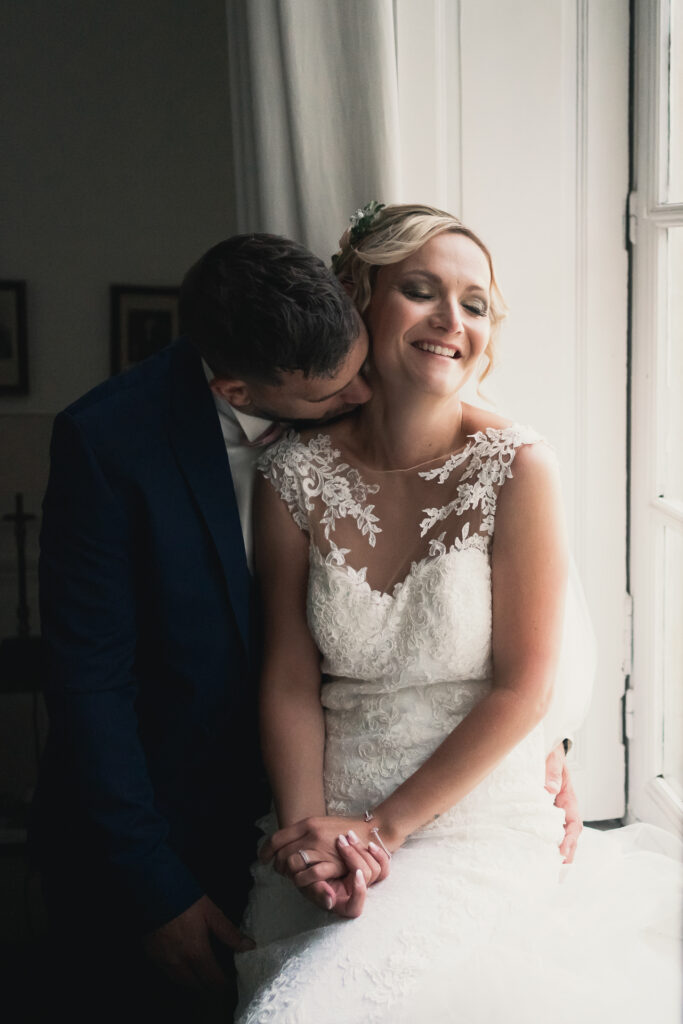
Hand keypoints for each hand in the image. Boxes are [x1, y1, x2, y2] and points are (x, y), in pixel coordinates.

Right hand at [142, 895, 254, 991]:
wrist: (153, 889)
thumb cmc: (186, 899)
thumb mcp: (211, 912)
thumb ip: (229, 933)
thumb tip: (250, 946)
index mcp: (196, 953)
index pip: (213, 981)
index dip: (224, 988)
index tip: (232, 988)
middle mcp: (179, 963)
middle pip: (196, 987)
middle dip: (209, 990)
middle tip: (220, 987)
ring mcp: (162, 961)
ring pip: (180, 983)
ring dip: (194, 985)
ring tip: (204, 982)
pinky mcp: (151, 956)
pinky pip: (167, 973)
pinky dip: (179, 976)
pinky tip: (184, 969)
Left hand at [260, 815, 388, 885]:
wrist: (369, 832)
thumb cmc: (343, 829)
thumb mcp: (320, 823)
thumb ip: (302, 832)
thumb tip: (282, 843)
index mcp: (308, 823)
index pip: (277, 838)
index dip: (266, 850)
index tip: (263, 858)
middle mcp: (312, 835)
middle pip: (282, 853)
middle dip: (278, 865)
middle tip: (280, 871)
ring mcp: (322, 849)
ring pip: (292, 864)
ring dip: (288, 874)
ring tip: (291, 876)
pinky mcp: (332, 863)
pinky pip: (308, 875)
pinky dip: (301, 880)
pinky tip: (302, 880)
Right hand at [298, 831, 391, 914]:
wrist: (314, 852)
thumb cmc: (306, 872)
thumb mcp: (307, 882)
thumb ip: (316, 891)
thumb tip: (331, 900)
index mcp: (342, 903)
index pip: (355, 908)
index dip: (359, 892)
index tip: (356, 873)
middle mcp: (356, 894)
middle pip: (367, 879)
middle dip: (355, 857)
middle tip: (341, 840)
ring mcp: (366, 881)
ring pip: (376, 869)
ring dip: (361, 849)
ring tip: (347, 836)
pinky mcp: (372, 867)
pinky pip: (384, 864)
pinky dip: (378, 853)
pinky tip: (368, 843)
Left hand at [545, 744, 582, 863]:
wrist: (546, 748)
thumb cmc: (550, 753)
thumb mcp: (552, 759)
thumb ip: (551, 771)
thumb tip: (549, 789)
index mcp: (568, 798)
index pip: (573, 823)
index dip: (569, 840)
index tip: (562, 853)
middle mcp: (563, 808)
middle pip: (569, 836)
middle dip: (566, 855)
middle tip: (558, 874)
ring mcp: (554, 811)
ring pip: (558, 835)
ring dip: (557, 853)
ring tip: (550, 873)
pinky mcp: (544, 812)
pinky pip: (546, 829)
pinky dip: (546, 843)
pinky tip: (537, 855)